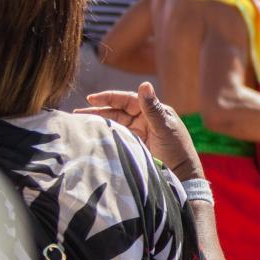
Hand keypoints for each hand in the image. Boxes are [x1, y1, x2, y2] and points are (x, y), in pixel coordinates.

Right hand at [78, 81, 202, 181]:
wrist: (182, 176)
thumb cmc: (177, 150)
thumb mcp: (163, 128)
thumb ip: (152, 108)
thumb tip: (144, 83)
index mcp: (154, 111)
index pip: (127, 99)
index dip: (108, 98)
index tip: (90, 99)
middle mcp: (145, 119)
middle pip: (117, 111)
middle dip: (98, 110)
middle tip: (76, 113)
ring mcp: (139, 133)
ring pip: (115, 124)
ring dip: (99, 122)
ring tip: (79, 123)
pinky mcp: (134, 146)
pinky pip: (117, 137)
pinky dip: (104, 135)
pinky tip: (92, 136)